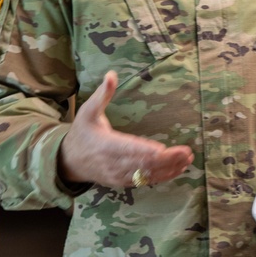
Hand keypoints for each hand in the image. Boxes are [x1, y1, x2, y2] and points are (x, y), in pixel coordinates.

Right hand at [58, 71, 193, 187]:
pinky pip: (145, 182)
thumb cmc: (82, 133)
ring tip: (187, 160)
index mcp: (105, 145)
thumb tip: (111, 74)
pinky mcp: (123, 182)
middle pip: (141, 164)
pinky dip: (163, 177)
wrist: (68, 162)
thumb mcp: (87, 111)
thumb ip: (102, 95)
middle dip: (165, 160)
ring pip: (146, 175)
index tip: (161, 149)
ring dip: (168, 168)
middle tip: (186, 152)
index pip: (127, 149)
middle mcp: (113, 163)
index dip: (144, 151)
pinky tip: (179, 169)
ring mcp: (118, 176)